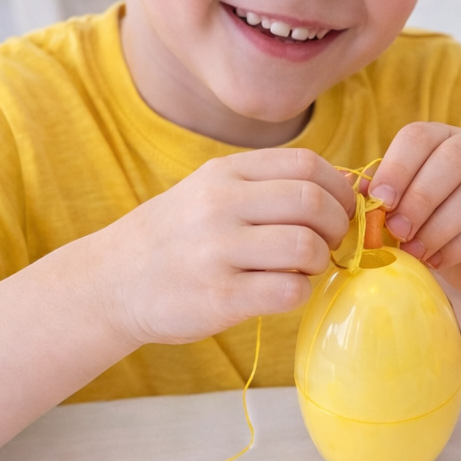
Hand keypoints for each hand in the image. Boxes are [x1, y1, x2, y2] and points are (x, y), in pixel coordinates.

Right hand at [90, 147, 354, 345]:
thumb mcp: (213, 192)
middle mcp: (220, 205)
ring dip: (318, 262)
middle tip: (328, 244)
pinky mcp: (219, 296)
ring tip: (301, 269)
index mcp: (224, 173)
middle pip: (313, 203)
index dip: (338, 189)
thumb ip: (270, 186)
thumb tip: (349, 185)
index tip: (339, 210)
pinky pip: (289, 290)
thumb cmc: (177, 237)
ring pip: (306, 247)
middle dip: (336, 226)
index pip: (307, 164)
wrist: (111, 283)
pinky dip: (299, 292)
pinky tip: (282, 291)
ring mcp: (217, 250)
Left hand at [366, 123, 460, 293]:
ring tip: (414, 251)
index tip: (378, 201)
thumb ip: (381, 195)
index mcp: (445, 137)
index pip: (421, 136)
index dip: (397, 167)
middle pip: (452, 158)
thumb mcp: (401, 208)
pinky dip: (459, 246)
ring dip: (438, 226)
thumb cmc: (428, 227)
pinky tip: (438, 260)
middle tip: (396, 230)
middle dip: (419, 197)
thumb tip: (351, 188)